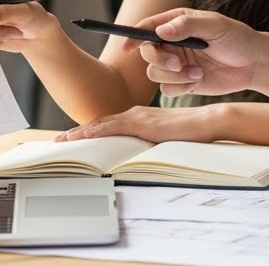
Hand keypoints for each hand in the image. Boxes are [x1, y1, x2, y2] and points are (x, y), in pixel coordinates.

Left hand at [55, 104, 220, 143]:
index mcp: (140, 116)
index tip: (74, 138)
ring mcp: (139, 116)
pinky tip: (84, 136)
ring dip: (82, 132)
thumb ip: (149, 142)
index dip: (90, 130)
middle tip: (59, 141)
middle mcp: (136, 113)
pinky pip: (114, 127)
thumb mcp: (165, 138)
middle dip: (79, 132)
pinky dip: (96, 131)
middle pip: (101, 123)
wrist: (209, 121)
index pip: (109, 124)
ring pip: (102, 124)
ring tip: (64, 140)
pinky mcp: (143, 123)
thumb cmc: (193, 131)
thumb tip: (137, 155)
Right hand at [123, 9, 267, 96]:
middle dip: (159, 60)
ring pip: (155, 73)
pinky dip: (180, 87)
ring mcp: (177, 64)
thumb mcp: (215, 26)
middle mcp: (173, 44)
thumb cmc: (237, 38)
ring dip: (174, 76)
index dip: (133, 36)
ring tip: (197, 72)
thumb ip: (187, 26)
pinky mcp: (184, 82)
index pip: (147, 28)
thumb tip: (160, 31)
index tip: (127, 46)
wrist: (254, 64)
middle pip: (147, 53)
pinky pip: (167, 89)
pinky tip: (198, 80)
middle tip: (177, 63)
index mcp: (177, 23)